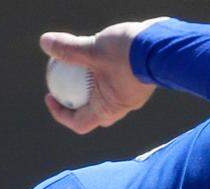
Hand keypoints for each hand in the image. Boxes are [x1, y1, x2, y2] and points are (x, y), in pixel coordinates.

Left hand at [39, 17, 168, 133]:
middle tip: (64, 85)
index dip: (60, 113)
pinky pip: (117, 84)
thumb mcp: (92, 50)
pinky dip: (105, 75)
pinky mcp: (140, 82)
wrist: (164, 43)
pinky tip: (101, 55)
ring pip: (106, 97)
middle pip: (92, 113)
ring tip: (83, 67)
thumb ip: (68, 49)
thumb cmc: (127, 52)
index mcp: (107, 109)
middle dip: (76, 102)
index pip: (78, 123)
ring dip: (92, 87)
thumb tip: (45, 43)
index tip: (50, 96)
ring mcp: (133, 96)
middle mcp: (121, 108)